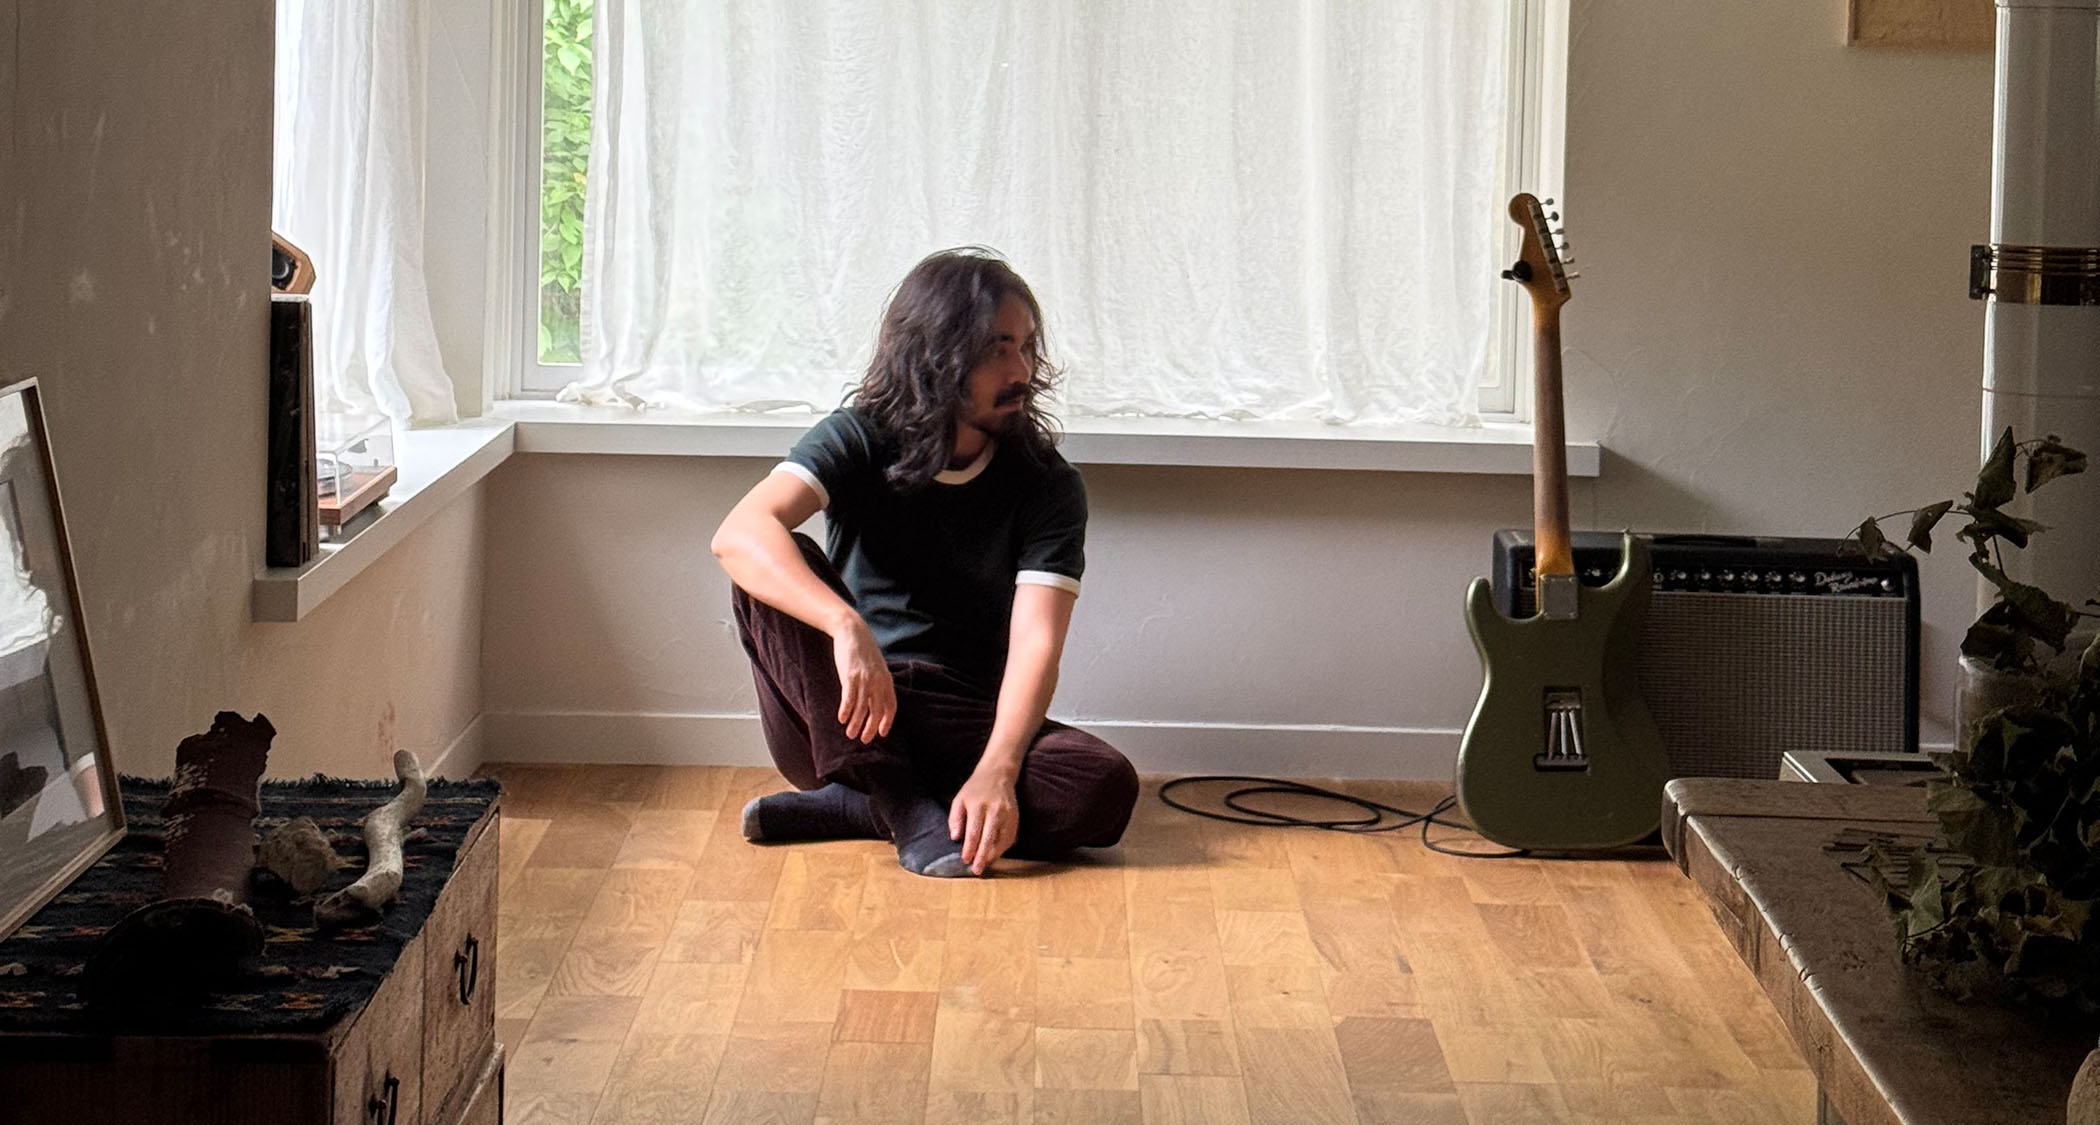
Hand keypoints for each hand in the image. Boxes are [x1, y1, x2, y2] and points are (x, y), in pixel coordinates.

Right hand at [830, 617, 894, 742]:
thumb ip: (878, 683)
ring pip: (862, 708)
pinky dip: (846, 710)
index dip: (887, 722)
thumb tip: (875, 702)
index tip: (881, 734)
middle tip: (864, 739)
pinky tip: (841, 718)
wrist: (852, 631)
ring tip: (850, 734)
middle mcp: (878, 681)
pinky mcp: (850, 675)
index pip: (891, 706)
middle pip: (877, 711)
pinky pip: (849, 698)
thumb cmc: (863, 651)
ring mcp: (865, 678)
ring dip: (856, 723)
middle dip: (871, 728)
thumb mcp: (877, 667)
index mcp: (887, 680)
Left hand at [949, 768, 1018, 874]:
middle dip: (982, 856)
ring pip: (1002, 840)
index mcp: (978, 805)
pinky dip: (1003, 848)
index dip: (969, 848)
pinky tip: (995, 854)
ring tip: (985, 865)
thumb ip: (955, 818)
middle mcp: (995, 809)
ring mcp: (1008, 813)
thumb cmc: (974, 789)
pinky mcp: (1016, 817)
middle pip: (989, 838)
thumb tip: (955, 838)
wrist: (997, 774)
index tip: (965, 860)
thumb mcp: (959, 799)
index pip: (973, 832)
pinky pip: (1011, 837)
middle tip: (976, 870)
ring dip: (994, 855)